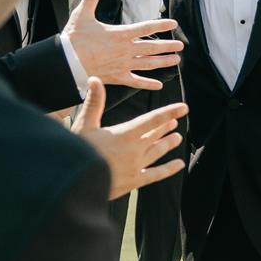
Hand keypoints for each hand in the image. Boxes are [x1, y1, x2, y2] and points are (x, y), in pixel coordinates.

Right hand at [63, 0, 183, 87]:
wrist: (67, 63)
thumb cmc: (74, 39)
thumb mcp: (82, 14)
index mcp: (120, 34)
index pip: (146, 28)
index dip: (161, 25)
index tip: (173, 24)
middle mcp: (125, 50)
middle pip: (152, 47)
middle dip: (168, 46)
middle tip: (181, 45)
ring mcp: (123, 64)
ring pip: (148, 64)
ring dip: (163, 62)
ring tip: (176, 60)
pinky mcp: (118, 77)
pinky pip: (136, 81)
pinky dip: (148, 83)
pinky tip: (159, 85)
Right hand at [70, 82, 186, 196]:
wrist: (77, 182)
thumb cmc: (78, 151)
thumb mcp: (84, 124)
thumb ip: (94, 102)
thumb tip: (94, 79)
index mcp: (125, 133)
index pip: (152, 119)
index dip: (169, 112)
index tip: (183, 107)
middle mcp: (135, 149)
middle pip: (155, 135)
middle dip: (165, 127)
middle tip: (175, 122)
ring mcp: (137, 166)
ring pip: (157, 152)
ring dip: (168, 143)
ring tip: (177, 138)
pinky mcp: (134, 181)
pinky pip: (156, 174)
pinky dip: (168, 169)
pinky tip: (179, 165)